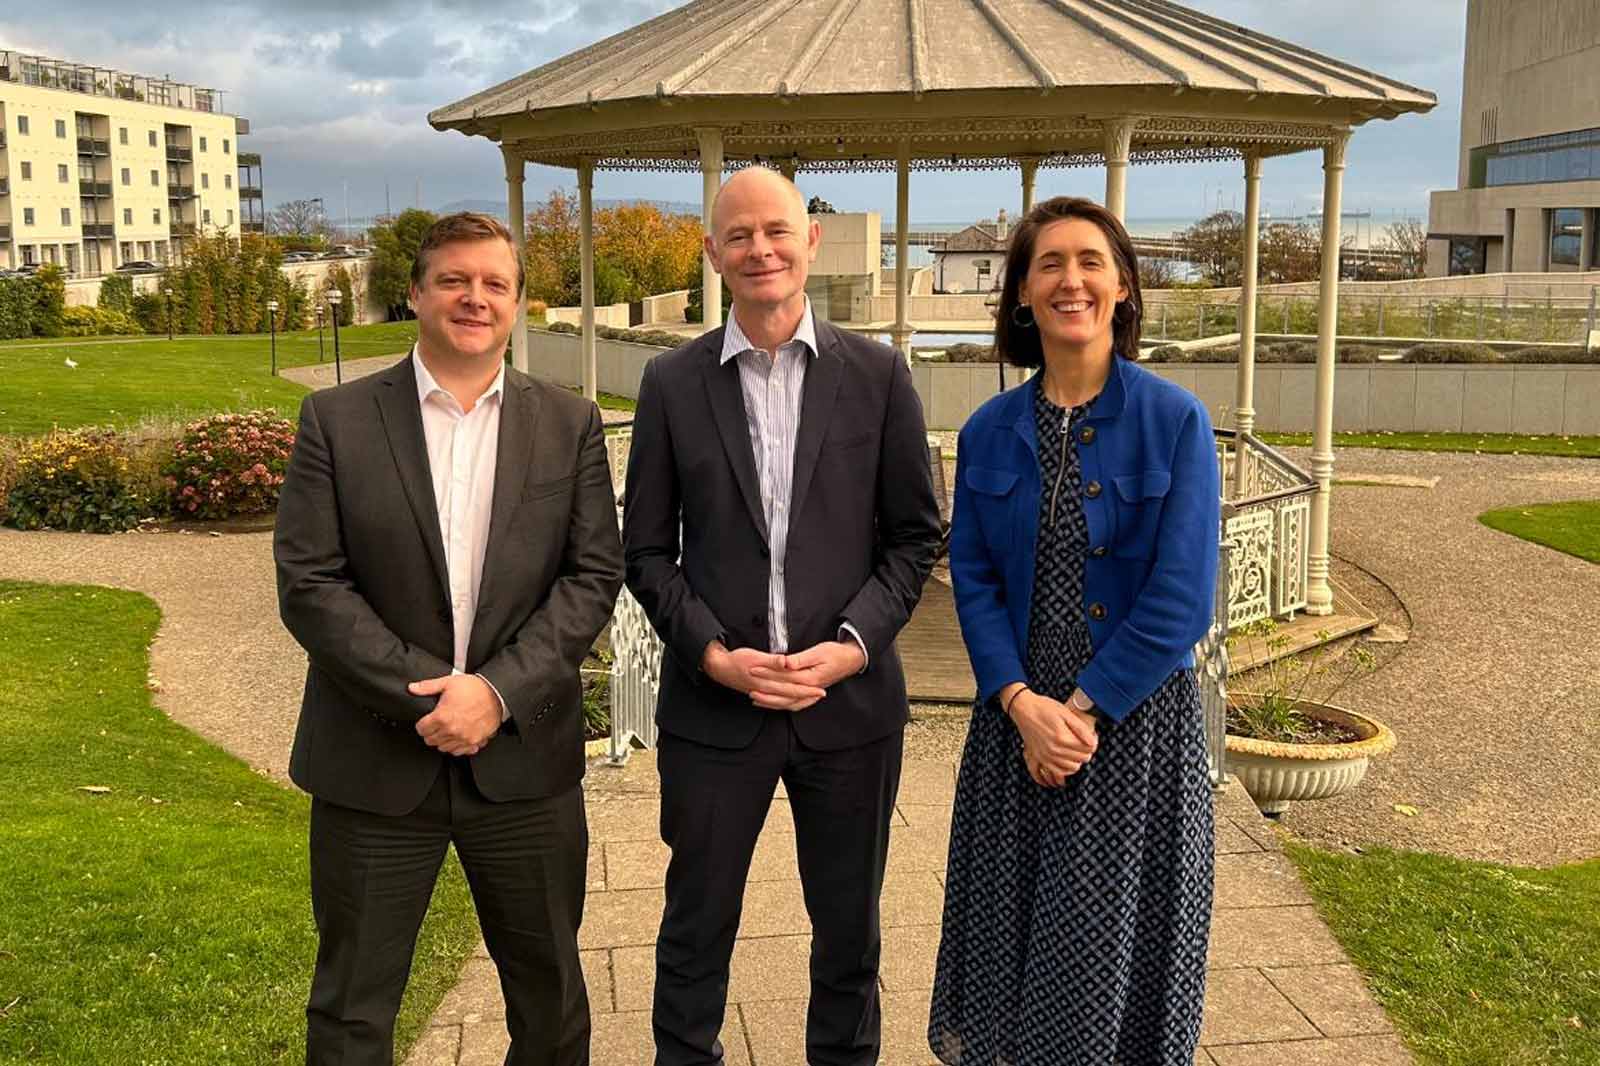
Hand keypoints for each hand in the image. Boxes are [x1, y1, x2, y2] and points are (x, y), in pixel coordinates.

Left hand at [409, 674, 501, 755]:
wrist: (497, 694)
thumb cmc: (476, 688)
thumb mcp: (449, 682)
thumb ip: (427, 687)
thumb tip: (412, 688)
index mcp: (442, 717)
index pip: (421, 730)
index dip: (422, 724)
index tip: (426, 720)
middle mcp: (452, 731)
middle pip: (430, 740)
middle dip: (430, 732)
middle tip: (436, 724)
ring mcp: (464, 738)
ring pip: (443, 748)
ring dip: (442, 740)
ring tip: (447, 729)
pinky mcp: (474, 742)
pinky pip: (459, 751)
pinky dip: (456, 746)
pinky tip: (458, 736)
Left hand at [748, 640, 865, 710]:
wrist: (851, 660)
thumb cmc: (836, 653)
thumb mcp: (818, 652)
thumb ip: (800, 660)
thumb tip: (785, 663)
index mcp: (809, 679)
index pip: (783, 677)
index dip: (767, 673)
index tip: (753, 668)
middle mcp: (809, 690)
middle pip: (782, 692)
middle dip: (764, 688)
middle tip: (749, 684)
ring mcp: (810, 694)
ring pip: (787, 703)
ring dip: (770, 701)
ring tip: (754, 698)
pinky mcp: (811, 694)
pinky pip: (794, 704)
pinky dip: (781, 705)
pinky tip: (772, 703)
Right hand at [1008, 689, 1097, 786]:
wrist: (1024, 709)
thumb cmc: (1044, 708)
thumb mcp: (1066, 713)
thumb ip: (1081, 729)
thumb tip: (1093, 743)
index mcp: (1063, 738)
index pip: (1089, 749)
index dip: (1093, 742)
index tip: (1091, 736)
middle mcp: (1054, 750)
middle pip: (1082, 759)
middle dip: (1086, 751)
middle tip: (1083, 742)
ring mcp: (1046, 756)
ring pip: (1071, 768)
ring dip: (1077, 760)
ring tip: (1075, 750)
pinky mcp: (1039, 758)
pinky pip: (1056, 772)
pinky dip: (1064, 770)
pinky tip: (1066, 761)